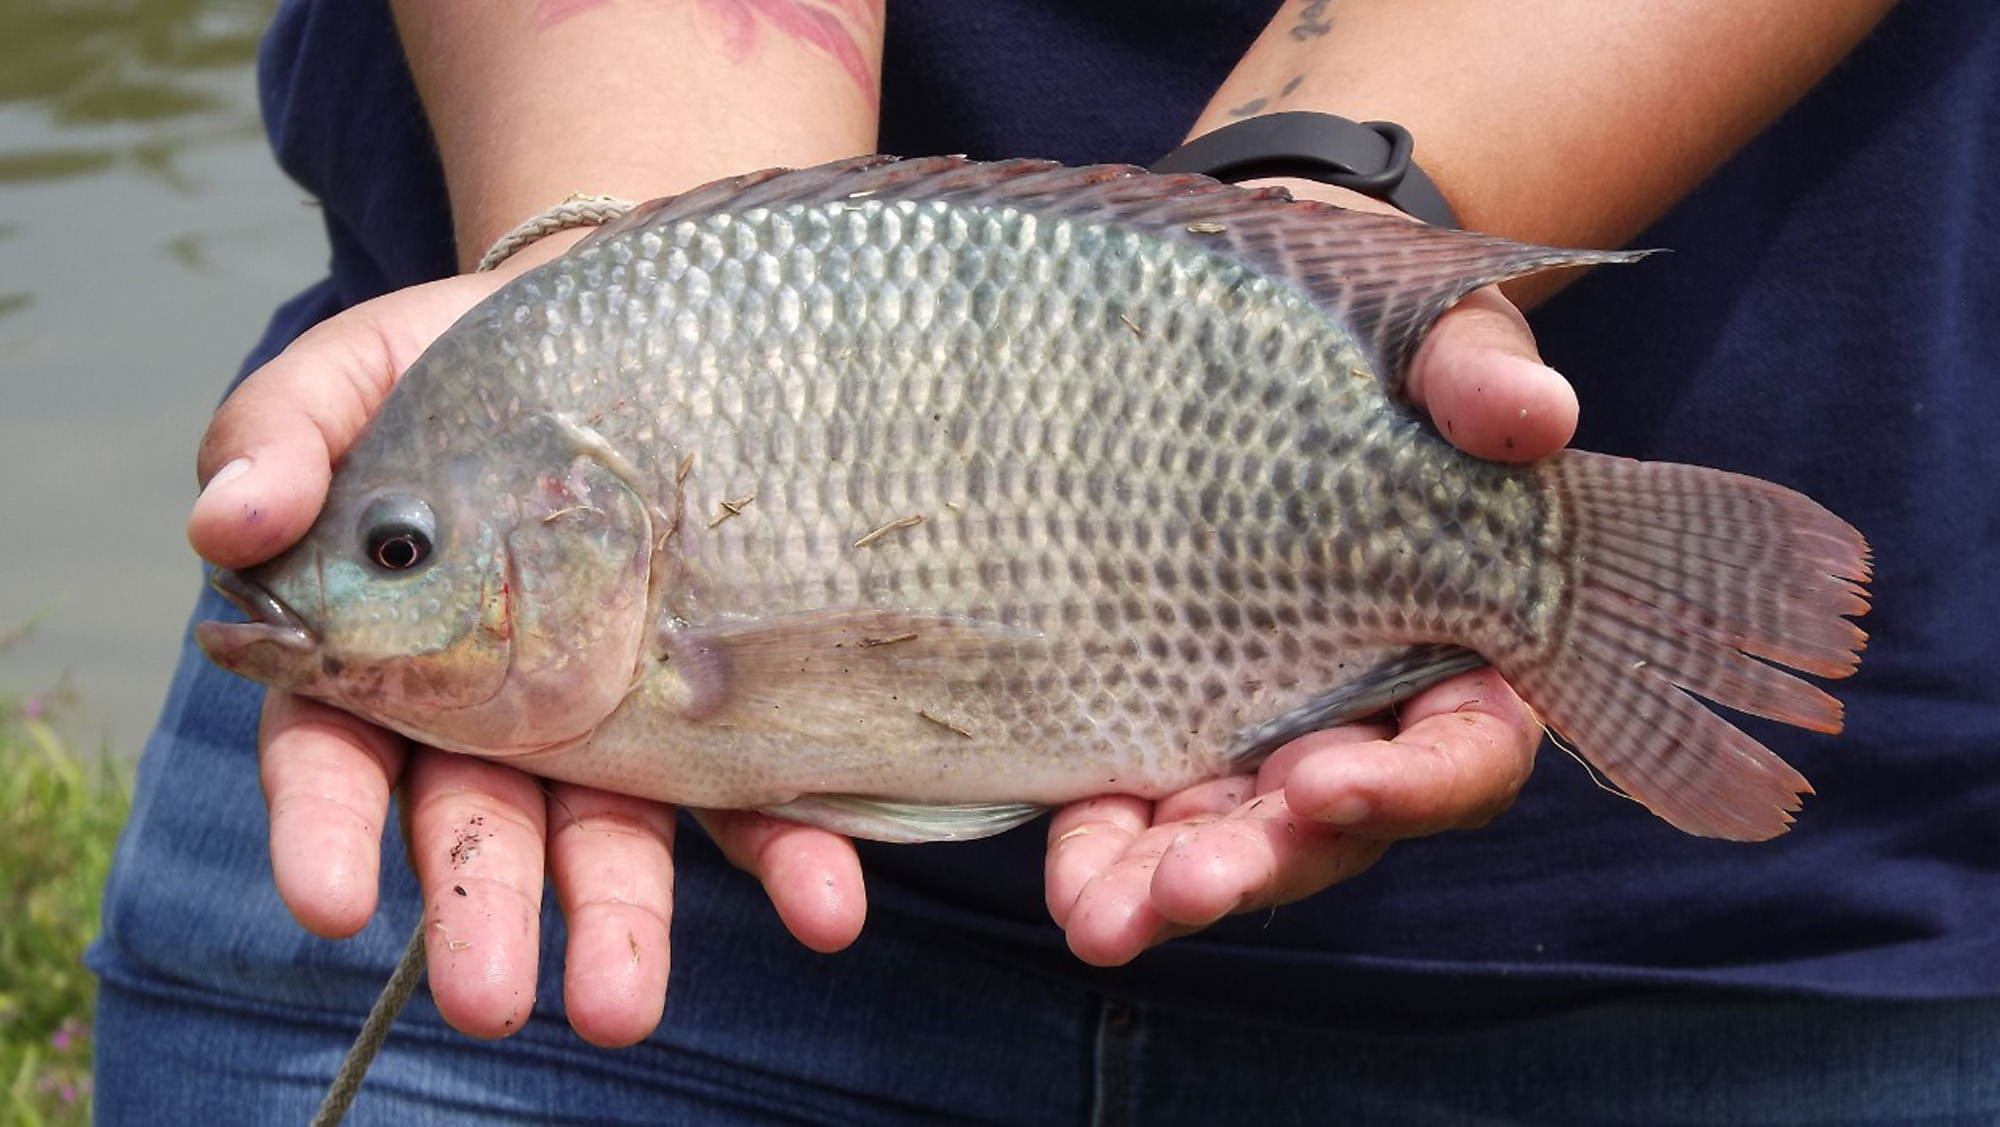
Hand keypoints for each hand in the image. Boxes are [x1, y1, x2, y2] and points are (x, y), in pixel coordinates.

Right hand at [192, 253, 864, 1045]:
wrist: (629, 327)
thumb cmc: (462, 361)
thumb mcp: (354, 369)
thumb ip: (279, 434)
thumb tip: (221, 520)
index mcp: (382, 651)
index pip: (335, 757)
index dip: (324, 829)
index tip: (330, 900)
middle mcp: (497, 712)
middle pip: (479, 825)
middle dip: (483, 912)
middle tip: (490, 1002)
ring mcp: (615, 720)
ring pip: (613, 836)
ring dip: (623, 921)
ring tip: (628, 1003)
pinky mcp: (720, 709)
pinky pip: (753, 791)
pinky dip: (789, 852)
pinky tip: (825, 902)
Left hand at [1044, 276, 1559, 964]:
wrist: (1247, 302)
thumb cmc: (1369, 326)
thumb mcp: (1433, 331)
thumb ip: (1479, 376)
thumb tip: (1534, 416)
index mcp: (1464, 636)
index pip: (1467, 749)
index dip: (1411, 785)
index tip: (1326, 783)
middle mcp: (1364, 705)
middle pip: (1336, 824)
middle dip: (1268, 860)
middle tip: (1194, 885)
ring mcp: (1258, 719)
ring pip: (1233, 834)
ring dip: (1171, 885)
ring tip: (1102, 920)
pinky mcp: (1162, 706)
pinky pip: (1139, 799)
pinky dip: (1104, 845)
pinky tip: (1065, 873)